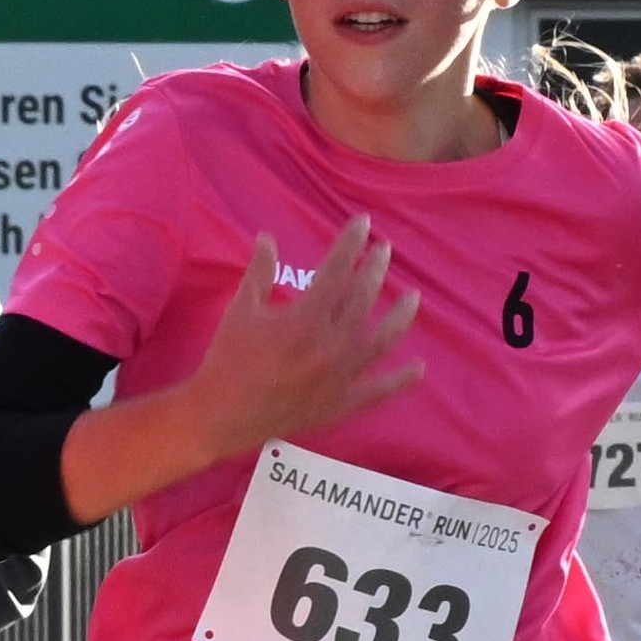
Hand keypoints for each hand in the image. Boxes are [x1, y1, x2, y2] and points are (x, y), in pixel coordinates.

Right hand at [182, 218, 421, 467]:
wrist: (222, 415)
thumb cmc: (228, 359)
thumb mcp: (241, 309)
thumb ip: (259, 272)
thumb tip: (267, 237)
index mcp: (304, 318)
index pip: (336, 270)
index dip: (351, 243)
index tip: (363, 224)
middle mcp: (330, 344)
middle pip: (363, 298)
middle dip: (376, 269)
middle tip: (385, 251)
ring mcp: (340, 376)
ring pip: (382, 340)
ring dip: (401, 316)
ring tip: (413, 297)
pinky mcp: (341, 403)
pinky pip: (378, 391)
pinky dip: (400, 380)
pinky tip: (418, 367)